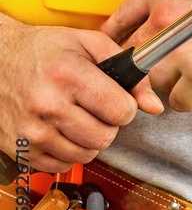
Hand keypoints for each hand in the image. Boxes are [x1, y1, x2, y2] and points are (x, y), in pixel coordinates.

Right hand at [0, 22, 163, 172]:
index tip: (115, 100)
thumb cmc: (41, 50)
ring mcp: (31, 131)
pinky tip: (59, 131)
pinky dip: (66, 152)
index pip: (121, 111)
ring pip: (85, 155)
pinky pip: (61, 165)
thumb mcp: (88, 44)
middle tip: (94, 109)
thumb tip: (153, 105)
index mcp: (67, 76)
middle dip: (108, 124)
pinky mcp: (20, 149)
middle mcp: (47, 105)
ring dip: (88, 140)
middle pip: (105, 137)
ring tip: (76, 118)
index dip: (125, 107)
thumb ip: (128, 70)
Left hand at [100, 0, 191, 111]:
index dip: (116, 43)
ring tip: (190, 75)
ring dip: (167, 83)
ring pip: (151, 81)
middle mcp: (162, 18)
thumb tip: (153, 18)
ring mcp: (179, 49)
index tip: (118, 54)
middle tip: (161, 70)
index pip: (117, 22)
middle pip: (131, 57)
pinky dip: (189, 98)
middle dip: (144, 66)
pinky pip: (177, 100)